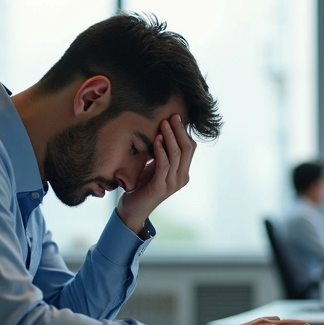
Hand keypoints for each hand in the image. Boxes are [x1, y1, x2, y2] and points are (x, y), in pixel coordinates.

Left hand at [116, 114, 195, 233]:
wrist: (133, 208)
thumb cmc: (142, 185)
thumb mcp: (155, 165)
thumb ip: (162, 153)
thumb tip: (162, 129)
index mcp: (182, 172)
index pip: (190, 148)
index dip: (184, 132)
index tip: (174, 116)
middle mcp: (181, 178)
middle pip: (187, 149)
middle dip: (179, 130)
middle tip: (172, 116)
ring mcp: (172, 183)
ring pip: (177, 154)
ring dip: (170, 136)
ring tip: (163, 123)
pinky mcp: (161, 187)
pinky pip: (164, 164)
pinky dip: (161, 150)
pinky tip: (156, 139)